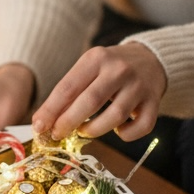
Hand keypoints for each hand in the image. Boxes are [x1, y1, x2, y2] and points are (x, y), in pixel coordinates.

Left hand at [32, 42, 166, 142]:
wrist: (150, 59)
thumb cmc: (110, 68)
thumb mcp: (88, 69)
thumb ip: (69, 92)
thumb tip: (44, 121)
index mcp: (96, 58)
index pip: (68, 87)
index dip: (52, 110)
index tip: (39, 126)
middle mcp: (119, 69)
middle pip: (90, 102)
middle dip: (69, 122)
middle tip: (57, 134)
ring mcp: (139, 86)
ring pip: (115, 117)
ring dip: (95, 130)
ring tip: (85, 131)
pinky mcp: (154, 101)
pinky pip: (141, 126)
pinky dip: (126, 135)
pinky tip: (118, 131)